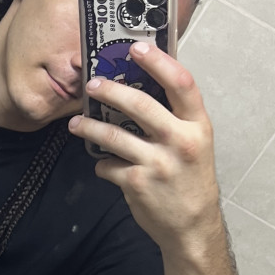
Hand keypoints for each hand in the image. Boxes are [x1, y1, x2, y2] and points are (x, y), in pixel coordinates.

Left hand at [67, 43, 222, 253]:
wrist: (192, 227)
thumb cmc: (190, 181)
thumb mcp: (196, 144)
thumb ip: (175, 119)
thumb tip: (142, 88)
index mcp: (198, 126)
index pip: (182, 83)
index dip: (158, 61)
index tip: (136, 47)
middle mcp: (181, 141)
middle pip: (140, 104)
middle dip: (110, 90)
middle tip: (91, 85)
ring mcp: (158, 163)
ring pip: (114, 135)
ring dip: (89, 127)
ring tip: (76, 124)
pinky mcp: (137, 183)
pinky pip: (108, 165)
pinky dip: (102, 164)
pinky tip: (103, 165)